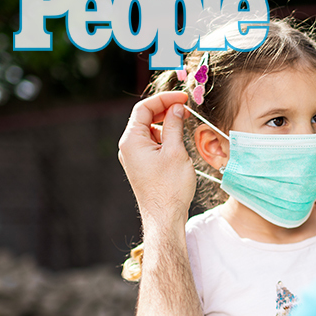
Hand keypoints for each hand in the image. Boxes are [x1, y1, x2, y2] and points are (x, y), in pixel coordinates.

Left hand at [118, 91, 195, 228]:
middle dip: (165, 109)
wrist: (164, 217)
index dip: (164, 99)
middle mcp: (129, 147)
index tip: (183, 98)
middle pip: (144, 118)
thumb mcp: (176, 151)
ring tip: (184, 123)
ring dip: (166, 123)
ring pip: (149, 130)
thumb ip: (174, 125)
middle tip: (186, 107)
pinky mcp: (142, 165)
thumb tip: (176, 108)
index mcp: (132, 140)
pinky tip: (178, 140)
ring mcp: (134, 157)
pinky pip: (152, 143)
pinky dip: (165, 136)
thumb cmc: (170, 187)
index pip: (144, 109)